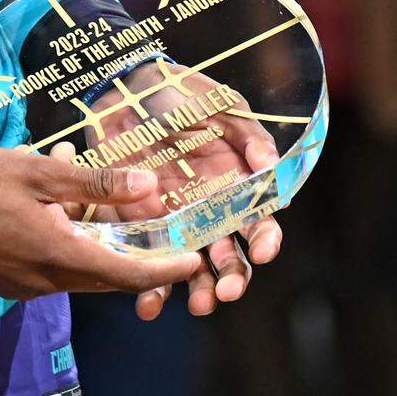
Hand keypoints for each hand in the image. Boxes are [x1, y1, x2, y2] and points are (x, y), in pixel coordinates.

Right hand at [0, 147, 201, 300]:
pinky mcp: (7, 282)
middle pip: (105, 275)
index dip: (165, 269)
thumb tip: (150, 186)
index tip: (196, 262)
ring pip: (78, 268)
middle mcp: (45, 283)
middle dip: (136, 252)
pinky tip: (56, 202)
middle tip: (160, 225)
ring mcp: (23, 287)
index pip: (126, 274)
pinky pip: (52, 266)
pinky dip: (67, 239)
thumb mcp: (36, 172)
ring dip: (95, 238)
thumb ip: (93, 182)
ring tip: (91, 191)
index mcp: (57, 256)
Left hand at [63, 61, 282, 318]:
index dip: (265, 240)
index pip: (259, 223)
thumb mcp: (221, 106)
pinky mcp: (139, 225)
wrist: (126, 90)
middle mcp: (209, 213)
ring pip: (193, 270)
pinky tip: (149, 305)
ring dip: (199, 292)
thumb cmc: (182, 95)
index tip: (263, 250)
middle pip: (230, 258)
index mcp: (236, 188)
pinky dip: (150, 289)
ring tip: (199, 305)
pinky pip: (147, 263)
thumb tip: (270, 166)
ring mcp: (175, 223)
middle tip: (226, 291)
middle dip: (233, 278)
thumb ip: (248, 135)